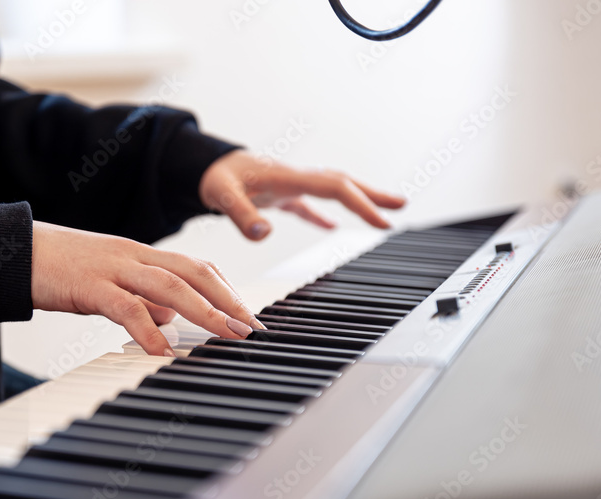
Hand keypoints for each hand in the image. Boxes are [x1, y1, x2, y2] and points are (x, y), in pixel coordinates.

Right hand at [31, 221, 262, 355]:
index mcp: (141, 254)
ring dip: (205, 311)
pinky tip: (163, 351)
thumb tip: (171, 318)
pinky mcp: (89, 286)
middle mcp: (134, 256)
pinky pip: (127, 308)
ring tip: (227, 334)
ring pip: (171, 285)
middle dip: (228, 300)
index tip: (248, 315)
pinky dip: (149, 331)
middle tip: (251, 327)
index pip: (196, 267)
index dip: (227, 290)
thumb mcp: (109, 282)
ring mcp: (113, 268)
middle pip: (194, 272)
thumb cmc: (60, 269)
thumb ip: (142, 297)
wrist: (14, 252)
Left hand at [198, 150, 405, 239]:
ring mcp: (289, 184)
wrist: (199, 164)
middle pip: (343, 183)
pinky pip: (310, 203)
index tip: (382, 221)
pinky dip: (324, 214)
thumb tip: (263, 233)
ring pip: (332, 189)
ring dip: (359, 199)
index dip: (361, 203)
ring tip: (385, 212)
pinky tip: (333, 229)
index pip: (334, 187)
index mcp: (288, 176)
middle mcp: (294, 177)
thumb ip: (241, 214)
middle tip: (402, 207)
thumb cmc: (211, 177)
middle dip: (373, 195)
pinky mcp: (279, 193)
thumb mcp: (222, 195)